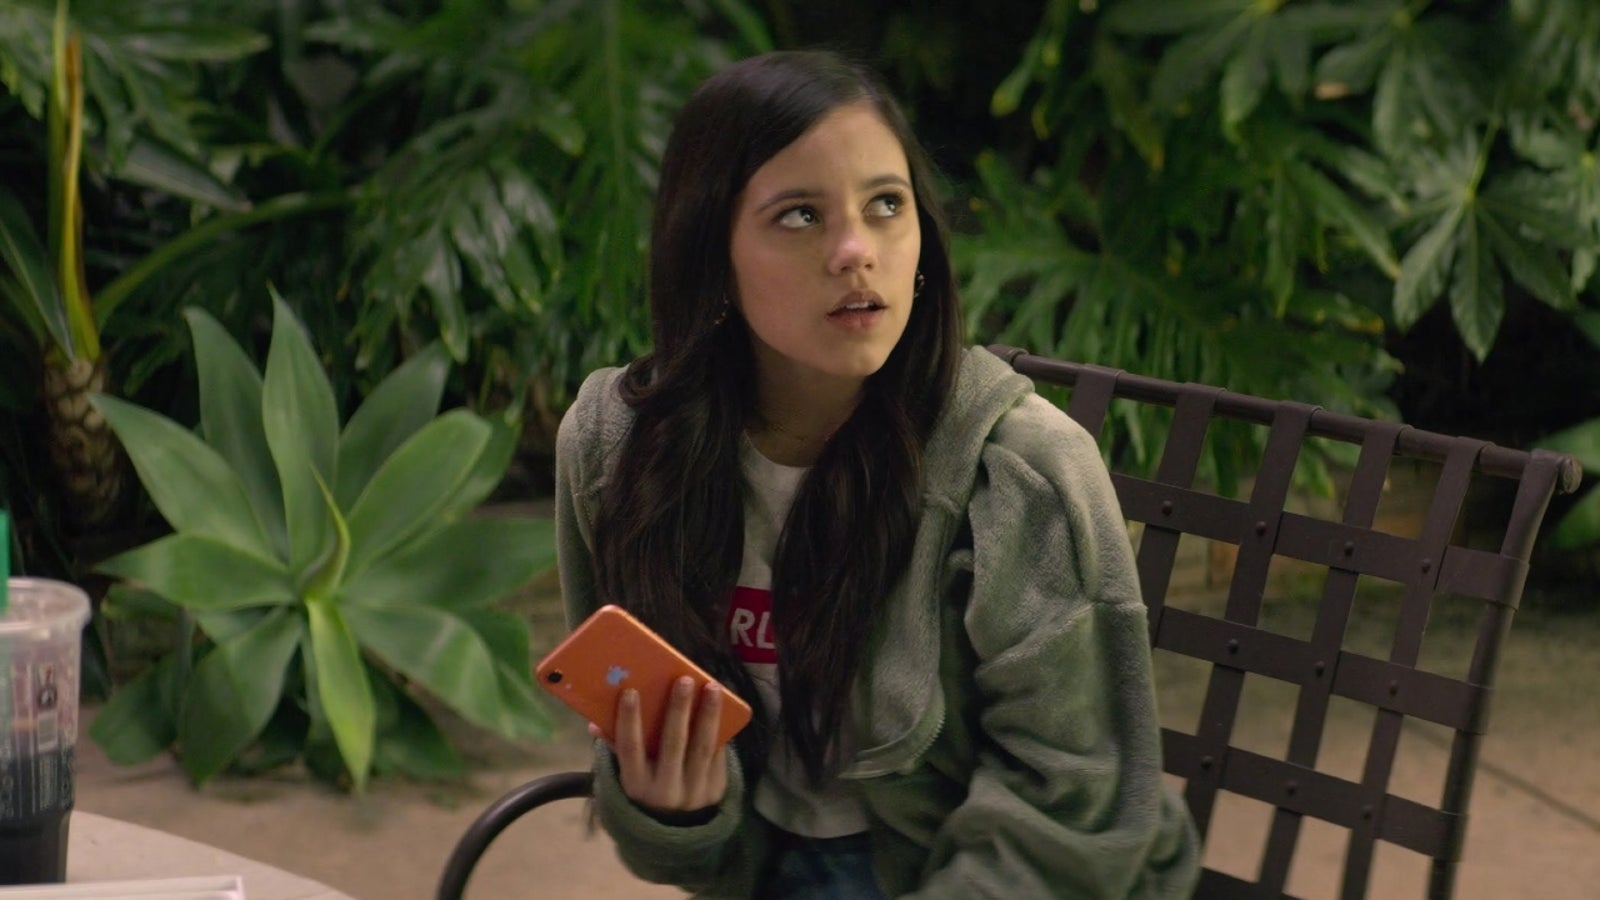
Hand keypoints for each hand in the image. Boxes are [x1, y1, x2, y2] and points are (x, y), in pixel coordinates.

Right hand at [590, 676, 729, 814]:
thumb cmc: (646, 794)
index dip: (629, 720)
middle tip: (684, 680)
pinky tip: (724, 708)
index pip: (630, 749)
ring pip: (702, 747)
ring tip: (713, 687)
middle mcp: (665, 790)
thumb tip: (594, 723)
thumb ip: (616, 749)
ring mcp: (693, 791)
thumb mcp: (627, 778)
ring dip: (708, 714)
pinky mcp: (715, 790)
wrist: (675, 836)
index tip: (630, 691)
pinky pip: (718, 755)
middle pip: (673, 743)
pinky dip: (721, 731)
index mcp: (636, 785)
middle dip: (678, 709)